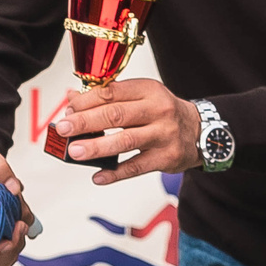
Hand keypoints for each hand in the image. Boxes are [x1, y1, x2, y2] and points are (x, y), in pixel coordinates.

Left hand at [49, 79, 199, 182]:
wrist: (201, 131)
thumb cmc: (163, 112)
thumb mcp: (142, 96)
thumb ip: (109, 97)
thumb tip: (71, 98)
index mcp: (148, 90)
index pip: (112, 93)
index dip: (86, 102)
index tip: (68, 110)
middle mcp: (158, 110)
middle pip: (116, 115)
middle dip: (86, 122)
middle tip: (63, 129)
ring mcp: (163, 135)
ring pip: (125, 141)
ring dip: (97, 147)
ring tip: (74, 152)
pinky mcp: (166, 158)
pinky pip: (136, 167)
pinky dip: (115, 172)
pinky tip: (98, 176)